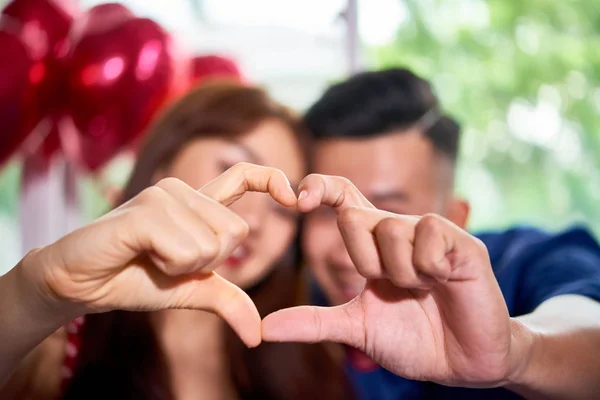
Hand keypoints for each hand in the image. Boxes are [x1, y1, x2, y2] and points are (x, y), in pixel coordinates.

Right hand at [24, 162, 296, 346]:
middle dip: (208, 263)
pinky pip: (187, 248)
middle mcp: (182, 191)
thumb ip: (227, 300)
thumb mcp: (190, 291)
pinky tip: (142, 257)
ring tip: (151, 259)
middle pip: (236, 232)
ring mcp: (164, 196)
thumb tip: (257, 335)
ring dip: (185, 267)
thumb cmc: (133, 279)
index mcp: (196, 204)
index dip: (271, 180)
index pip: (243, 177)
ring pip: (214, 243)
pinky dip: (170, 266)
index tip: (294, 197)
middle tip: (168, 263)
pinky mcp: (145, 211)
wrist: (81, 285)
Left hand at [263, 174, 530, 385]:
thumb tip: (264, 329)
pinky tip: (444, 281)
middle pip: (356, 216)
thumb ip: (313, 322)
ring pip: (390, 229)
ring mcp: (431, 234)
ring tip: (424, 290)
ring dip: (400, 273)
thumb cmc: (413, 340)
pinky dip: (428, 268)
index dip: (319, 187)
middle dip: (364, 261)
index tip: (297, 199)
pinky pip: (427, 237)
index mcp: (373, 245)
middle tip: (393, 288)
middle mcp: (399, 231)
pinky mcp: (462, 243)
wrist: (463, 363)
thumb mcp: (356, 328)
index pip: (343, 197)